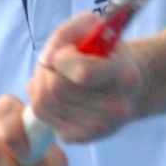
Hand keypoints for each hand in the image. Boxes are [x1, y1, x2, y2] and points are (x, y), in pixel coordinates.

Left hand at [27, 11, 141, 143]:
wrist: (124, 86)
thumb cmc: (104, 52)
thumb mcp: (92, 28)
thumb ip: (67, 34)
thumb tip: (47, 60)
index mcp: (124, 76)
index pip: (83, 73)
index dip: (63, 57)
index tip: (67, 50)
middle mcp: (115, 108)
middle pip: (56, 88)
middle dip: (47, 69)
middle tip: (57, 61)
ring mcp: (98, 128)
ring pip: (43, 102)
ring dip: (41, 82)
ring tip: (56, 73)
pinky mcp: (80, 137)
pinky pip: (42, 116)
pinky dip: (41, 98)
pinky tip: (56, 91)